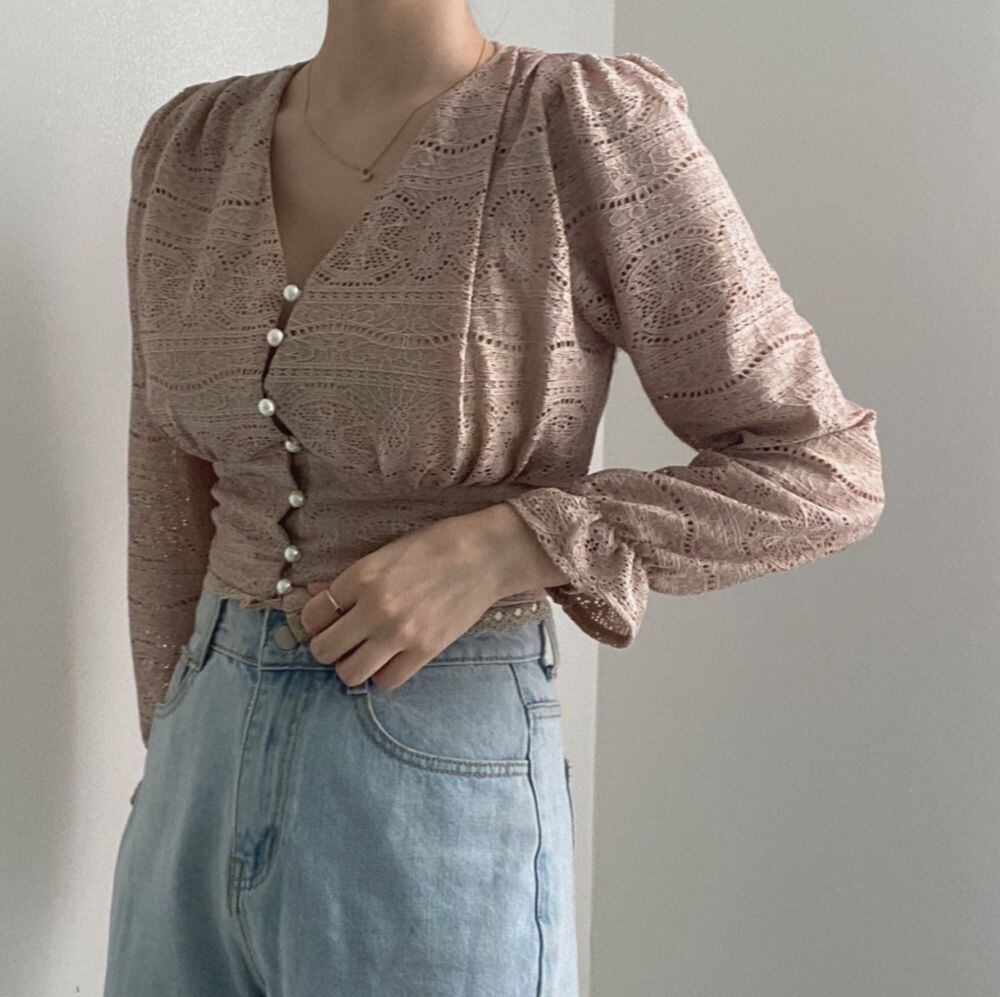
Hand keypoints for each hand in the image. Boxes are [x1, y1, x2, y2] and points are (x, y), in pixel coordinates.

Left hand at [299, 502, 568, 691]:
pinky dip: (383, 674)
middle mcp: (375, 608)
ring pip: (349, 674)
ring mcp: (400, 633)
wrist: (486, 554)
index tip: (328, 619)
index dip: (315, 620)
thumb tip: (318, 594)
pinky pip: (386, 682)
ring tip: (364, 653)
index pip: (313, 615)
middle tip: (342, 640)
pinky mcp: (425, 651)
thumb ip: (351, 579)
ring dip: (351, 666)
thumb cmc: (436, 545)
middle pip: (323, 650)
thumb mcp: (387, 552)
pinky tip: (390, 658)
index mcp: (362, 576)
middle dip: (327, 647)